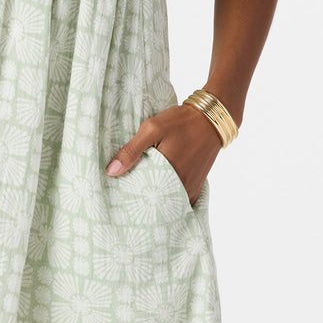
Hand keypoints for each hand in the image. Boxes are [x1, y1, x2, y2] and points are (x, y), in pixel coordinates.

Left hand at [105, 103, 222, 206]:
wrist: (210, 119)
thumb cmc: (180, 122)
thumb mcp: (151, 129)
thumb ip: (131, 150)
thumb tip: (111, 171)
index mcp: (167, 174)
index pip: (142, 196)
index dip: (129, 196)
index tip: (117, 194)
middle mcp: (180, 187)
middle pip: (155, 202)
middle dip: (141, 200)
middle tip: (125, 196)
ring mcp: (190, 188)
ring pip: (167, 202)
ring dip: (155, 199)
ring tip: (139, 193)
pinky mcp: (196, 186)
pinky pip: (179, 198)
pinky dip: (168, 196)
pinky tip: (158, 189)